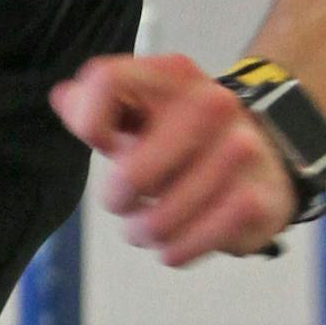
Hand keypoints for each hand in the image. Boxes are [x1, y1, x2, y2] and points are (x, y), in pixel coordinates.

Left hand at [47, 52, 296, 266]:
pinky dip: (175, 251)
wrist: (263, 154)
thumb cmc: (182, 132)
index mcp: (172, 73)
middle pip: (133, 174)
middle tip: (122, 203)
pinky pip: (194, 243)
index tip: (103, 142)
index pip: (105, 81)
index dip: (91, 122)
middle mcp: (211, 103)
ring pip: (161, 220)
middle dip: (118, 199)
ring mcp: (240, 151)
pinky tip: (173, 245)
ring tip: (147, 227)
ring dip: (145, 233)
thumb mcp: (138, 107)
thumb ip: (93, 104)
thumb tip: (63, 98)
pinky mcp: (258, 200)